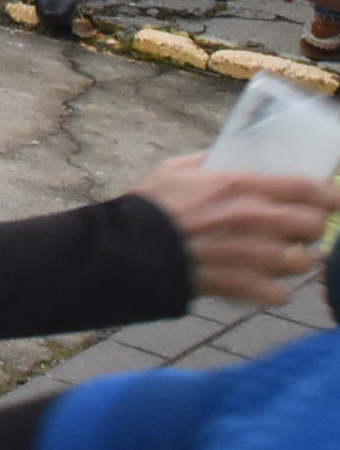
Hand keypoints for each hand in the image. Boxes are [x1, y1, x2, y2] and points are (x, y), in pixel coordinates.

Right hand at [135, 153, 339, 304]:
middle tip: (296, 227)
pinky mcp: (244, 285)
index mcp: (241, 186)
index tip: (327, 197)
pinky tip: (260, 281)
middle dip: (309, 226)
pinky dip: (274, 289)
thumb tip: (228, 156)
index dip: (327, 194)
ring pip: (303, 262)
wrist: (129, 251)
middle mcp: (255, 220)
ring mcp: (253, 256)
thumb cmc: (149, 207)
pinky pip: (281, 294)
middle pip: (314, 226)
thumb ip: (207, 162)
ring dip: (294, 259)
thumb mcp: (174, 170)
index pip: (308, 188)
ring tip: (279, 256)